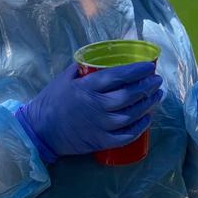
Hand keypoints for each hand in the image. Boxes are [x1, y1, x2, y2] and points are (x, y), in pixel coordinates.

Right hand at [14, 62, 162, 162]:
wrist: (40, 130)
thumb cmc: (52, 101)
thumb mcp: (64, 78)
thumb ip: (84, 67)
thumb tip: (101, 56)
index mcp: (88, 87)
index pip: (119, 76)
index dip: (138, 70)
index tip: (150, 66)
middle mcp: (97, 106)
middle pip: (129, 95)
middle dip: (147, 86)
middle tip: (157, 81)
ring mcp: (100, 125)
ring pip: (131, 114)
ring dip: (148, 105)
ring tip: (157, 96)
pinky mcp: (101, 141)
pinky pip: (126, 136)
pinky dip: (139, 127)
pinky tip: (147, 119)